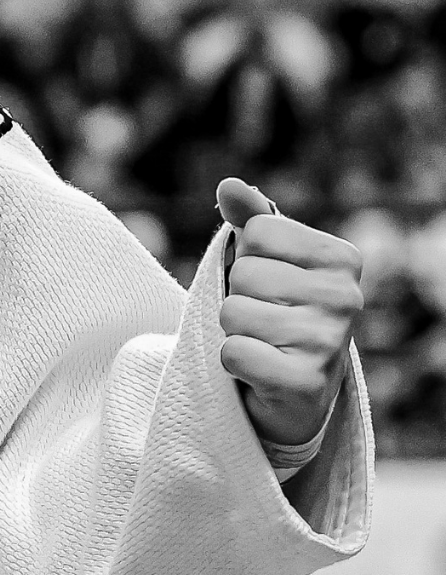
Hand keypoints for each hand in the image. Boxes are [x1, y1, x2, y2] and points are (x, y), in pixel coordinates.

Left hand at [216, 177, 362, 447]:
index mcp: (342, 258)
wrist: (298, 389)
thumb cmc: (279, 308)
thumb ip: (249, 217)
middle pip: (242, 274)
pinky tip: (261, 369)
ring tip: (264, 342)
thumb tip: (229, 185)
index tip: (273, 281)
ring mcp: (329, 343)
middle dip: (239, 295)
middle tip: (266, 317)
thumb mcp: (268, 257)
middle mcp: (346, 298)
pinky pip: (234, 353)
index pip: (255, 231)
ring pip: (232, 313)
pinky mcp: (305, 383)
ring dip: (236, 330)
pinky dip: (234, 361)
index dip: (248, 256)